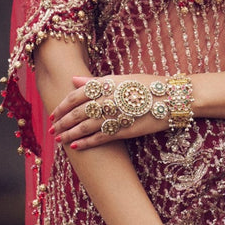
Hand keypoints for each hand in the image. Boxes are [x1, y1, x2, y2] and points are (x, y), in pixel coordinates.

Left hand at [49, 74, 169, 150]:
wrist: (171, 98)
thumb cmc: (148, 85)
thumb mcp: (121, 77)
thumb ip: (96, 81)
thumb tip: (74, 80)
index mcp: (105, 84)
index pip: (75, 96)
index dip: (62, 106)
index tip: (54, 113)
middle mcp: (107, 99)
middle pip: (76, 113)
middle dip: (62, 122)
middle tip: (52, 129)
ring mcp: (114, 115)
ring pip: (84, 127)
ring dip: (69, 134)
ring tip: (59, 139)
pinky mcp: (123, 130)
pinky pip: (100, 138)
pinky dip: (86, 143)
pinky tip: (76, 146)